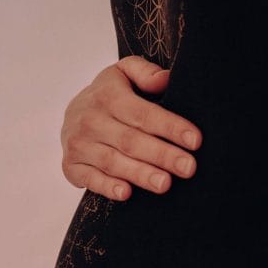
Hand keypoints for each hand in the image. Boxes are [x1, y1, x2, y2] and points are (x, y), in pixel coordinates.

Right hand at [61, 55, 202, 200]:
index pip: (144, 114)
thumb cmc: (111, 95)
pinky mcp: (72, 166)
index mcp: (108, 96)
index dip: (170, 127)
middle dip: (162, 155)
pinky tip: (126, 194)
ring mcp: (79, 144)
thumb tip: (165, 79)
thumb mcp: (125, 74)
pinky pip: (90, 178)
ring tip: (165, 184)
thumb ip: (145, 73)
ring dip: (140, 174)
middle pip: (131, 140)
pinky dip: (107, 187)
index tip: (195, 140)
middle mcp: (91, 120)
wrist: (73, 113)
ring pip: (113, 162)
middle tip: (188, 167)